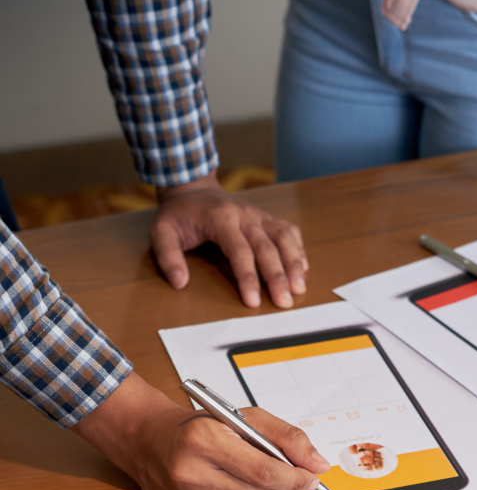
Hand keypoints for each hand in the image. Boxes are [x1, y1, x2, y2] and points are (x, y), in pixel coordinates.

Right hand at [70, 373, 329, 489]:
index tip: (313, 475)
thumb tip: (318, 464)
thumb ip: (286, 437)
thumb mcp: (243, 417)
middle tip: (303, 481)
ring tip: (278, 484)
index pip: (264, 472)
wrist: (148, 441)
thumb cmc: (200, 426)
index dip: (297, 478)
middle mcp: (191, 474)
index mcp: (203, 439)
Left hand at [150, 170, 307, 308]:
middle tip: (285, 302)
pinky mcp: (265, 218)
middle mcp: (244, 215)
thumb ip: (168, 256)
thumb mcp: (161, 232)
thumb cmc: (178, 214)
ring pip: (283, 237)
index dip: (248, 277)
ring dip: (295, 263)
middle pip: (267, 247)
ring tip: (300, 288)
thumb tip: (180, 282)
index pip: (240, 251)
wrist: (192, 187)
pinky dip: (298, 248)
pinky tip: (303, 268)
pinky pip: (288, 230)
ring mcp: (258, 215)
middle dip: (278, 276)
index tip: (253, 302)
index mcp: (221, 219)